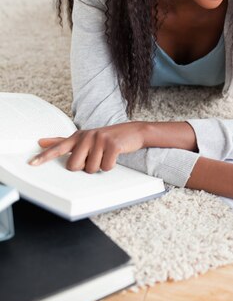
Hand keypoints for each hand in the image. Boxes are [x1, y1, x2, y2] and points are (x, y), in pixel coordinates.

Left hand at [28, 122, 145, 172]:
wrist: (133, 131)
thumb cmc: (106, 138)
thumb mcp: (84, 138)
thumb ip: (62, 141)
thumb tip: (41, 142)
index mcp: (78, 136)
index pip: (58, 148)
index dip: (45, 157)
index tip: (32, 163)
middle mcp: (86, 136)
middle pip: (74, 166)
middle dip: (85, 166)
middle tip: (94, 157)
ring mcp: (99, 140)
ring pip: (91, 169)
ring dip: (99, 166)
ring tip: (105, 155)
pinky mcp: (112, 145)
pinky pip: (106, 167)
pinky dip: (111, 165)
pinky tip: (114, 156)